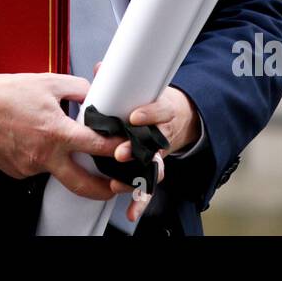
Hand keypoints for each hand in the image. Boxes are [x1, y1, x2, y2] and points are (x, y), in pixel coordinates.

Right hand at [0, 69, 124, 201]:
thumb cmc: (5, 93)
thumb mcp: (48, 82)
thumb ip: (78, 90)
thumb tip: (95, 96)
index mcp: (55, 132)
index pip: (98, 146)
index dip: (119, 148)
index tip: (129, 149)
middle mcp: (43, 156)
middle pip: (84, 184)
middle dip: (106, 190)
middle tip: (118, 185)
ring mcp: (29, 167)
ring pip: (58, 171)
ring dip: (67, 162)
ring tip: (61, 142)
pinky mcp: (17, 172)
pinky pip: (39, 168)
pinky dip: (44, 157)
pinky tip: (34, 140)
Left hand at [92, 61, 198, 222]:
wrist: (181, 119)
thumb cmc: (155, 104)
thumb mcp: (147, 90)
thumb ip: (122, 82)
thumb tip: (100, 68)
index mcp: (162, 113)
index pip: (160, 111)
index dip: (148, 114)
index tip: (134, 117)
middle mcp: (162, 136)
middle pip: (153, 144)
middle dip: (135, 150)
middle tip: (120, 154)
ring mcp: (159, 155)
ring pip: (152, 168)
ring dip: (137, 178)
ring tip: (120, 184)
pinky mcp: (154, 171)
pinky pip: (148, 187)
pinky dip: (141, 201)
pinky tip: (131, 212)